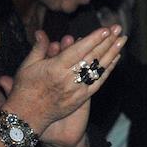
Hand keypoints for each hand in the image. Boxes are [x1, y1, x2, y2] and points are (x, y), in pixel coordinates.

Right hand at [4, 26, 124, 135]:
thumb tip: (42, 33)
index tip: (105, 29)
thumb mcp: (27, 66)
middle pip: (92, 57)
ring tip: (122, 40)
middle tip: (118, 29)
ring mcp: (77, 90)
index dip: (93, 39)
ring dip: (112, 53)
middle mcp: (68, 79)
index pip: (79, 51)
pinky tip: (116, 59)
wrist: (28, 116)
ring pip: (98, 69)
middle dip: (107, 42)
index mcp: (55, 68)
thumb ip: (39, 48)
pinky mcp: (81, 98)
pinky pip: (98, 82)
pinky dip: (108, 70)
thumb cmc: (25, 89)